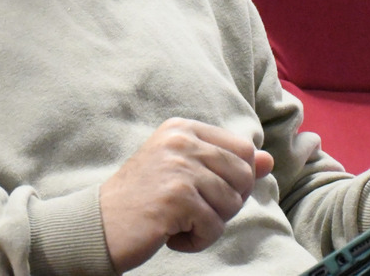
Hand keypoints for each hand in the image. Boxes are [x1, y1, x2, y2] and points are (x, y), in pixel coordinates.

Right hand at [99, 118, 273, 272]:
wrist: (100, 222)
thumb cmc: (143, 197)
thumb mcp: (184, 170)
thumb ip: (226, 162)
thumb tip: (269, 160)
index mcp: (182, 128)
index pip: (244, 148)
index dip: (236, 177)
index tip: (205, 189)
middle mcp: (181, 141)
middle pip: (244, 175)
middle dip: (226, 203)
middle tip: (192, 209)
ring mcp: (179, 167)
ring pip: (232, 204)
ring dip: (209, 223)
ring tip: (179, 220)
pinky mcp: (178, 197)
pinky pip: (214, 228)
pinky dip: (196, 241)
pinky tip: (171, 234)